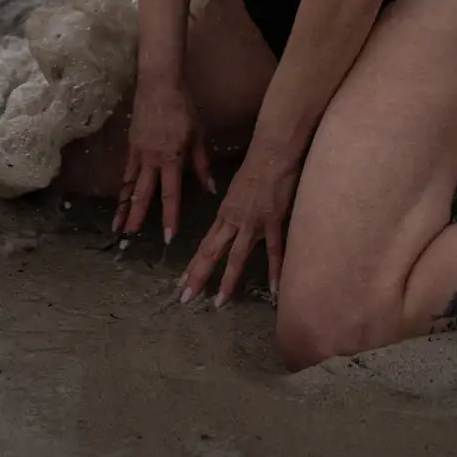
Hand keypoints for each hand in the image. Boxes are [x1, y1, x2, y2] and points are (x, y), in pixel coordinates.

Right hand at [115, 75, 213, 245]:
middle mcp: (152, 158)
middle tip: (130, 238)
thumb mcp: (198, 134)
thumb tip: (210, 188)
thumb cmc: (183, 107)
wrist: (159, 84)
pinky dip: (124, 186)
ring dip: (124, 206)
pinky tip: (121, 197)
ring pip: (130, 184)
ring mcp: (138, 152)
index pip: (170, 193)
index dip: (170, 216)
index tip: (168, 236)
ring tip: (118, 226)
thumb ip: (202, 164)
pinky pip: (127, 170)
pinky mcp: (131, 144)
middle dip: (137, 217)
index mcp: (171, 157)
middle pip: (143, 193)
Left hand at [178, 145, 298, 307]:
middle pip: (211, 253)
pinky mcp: (273, 221)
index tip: (182, 283)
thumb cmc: (255, 166)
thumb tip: (228, 222)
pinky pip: (274, 250)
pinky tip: (274, 289)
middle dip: (197, 277)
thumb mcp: (236, 190)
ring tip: (219, 303)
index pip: (204, 244)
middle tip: (185, 299)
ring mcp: (252, 222)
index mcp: (224, 213)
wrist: (272, 153)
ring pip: (236, 257)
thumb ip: (232, 209)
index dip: (193, 265)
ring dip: (227, 281)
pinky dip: (274, 271)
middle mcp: (233, 221)